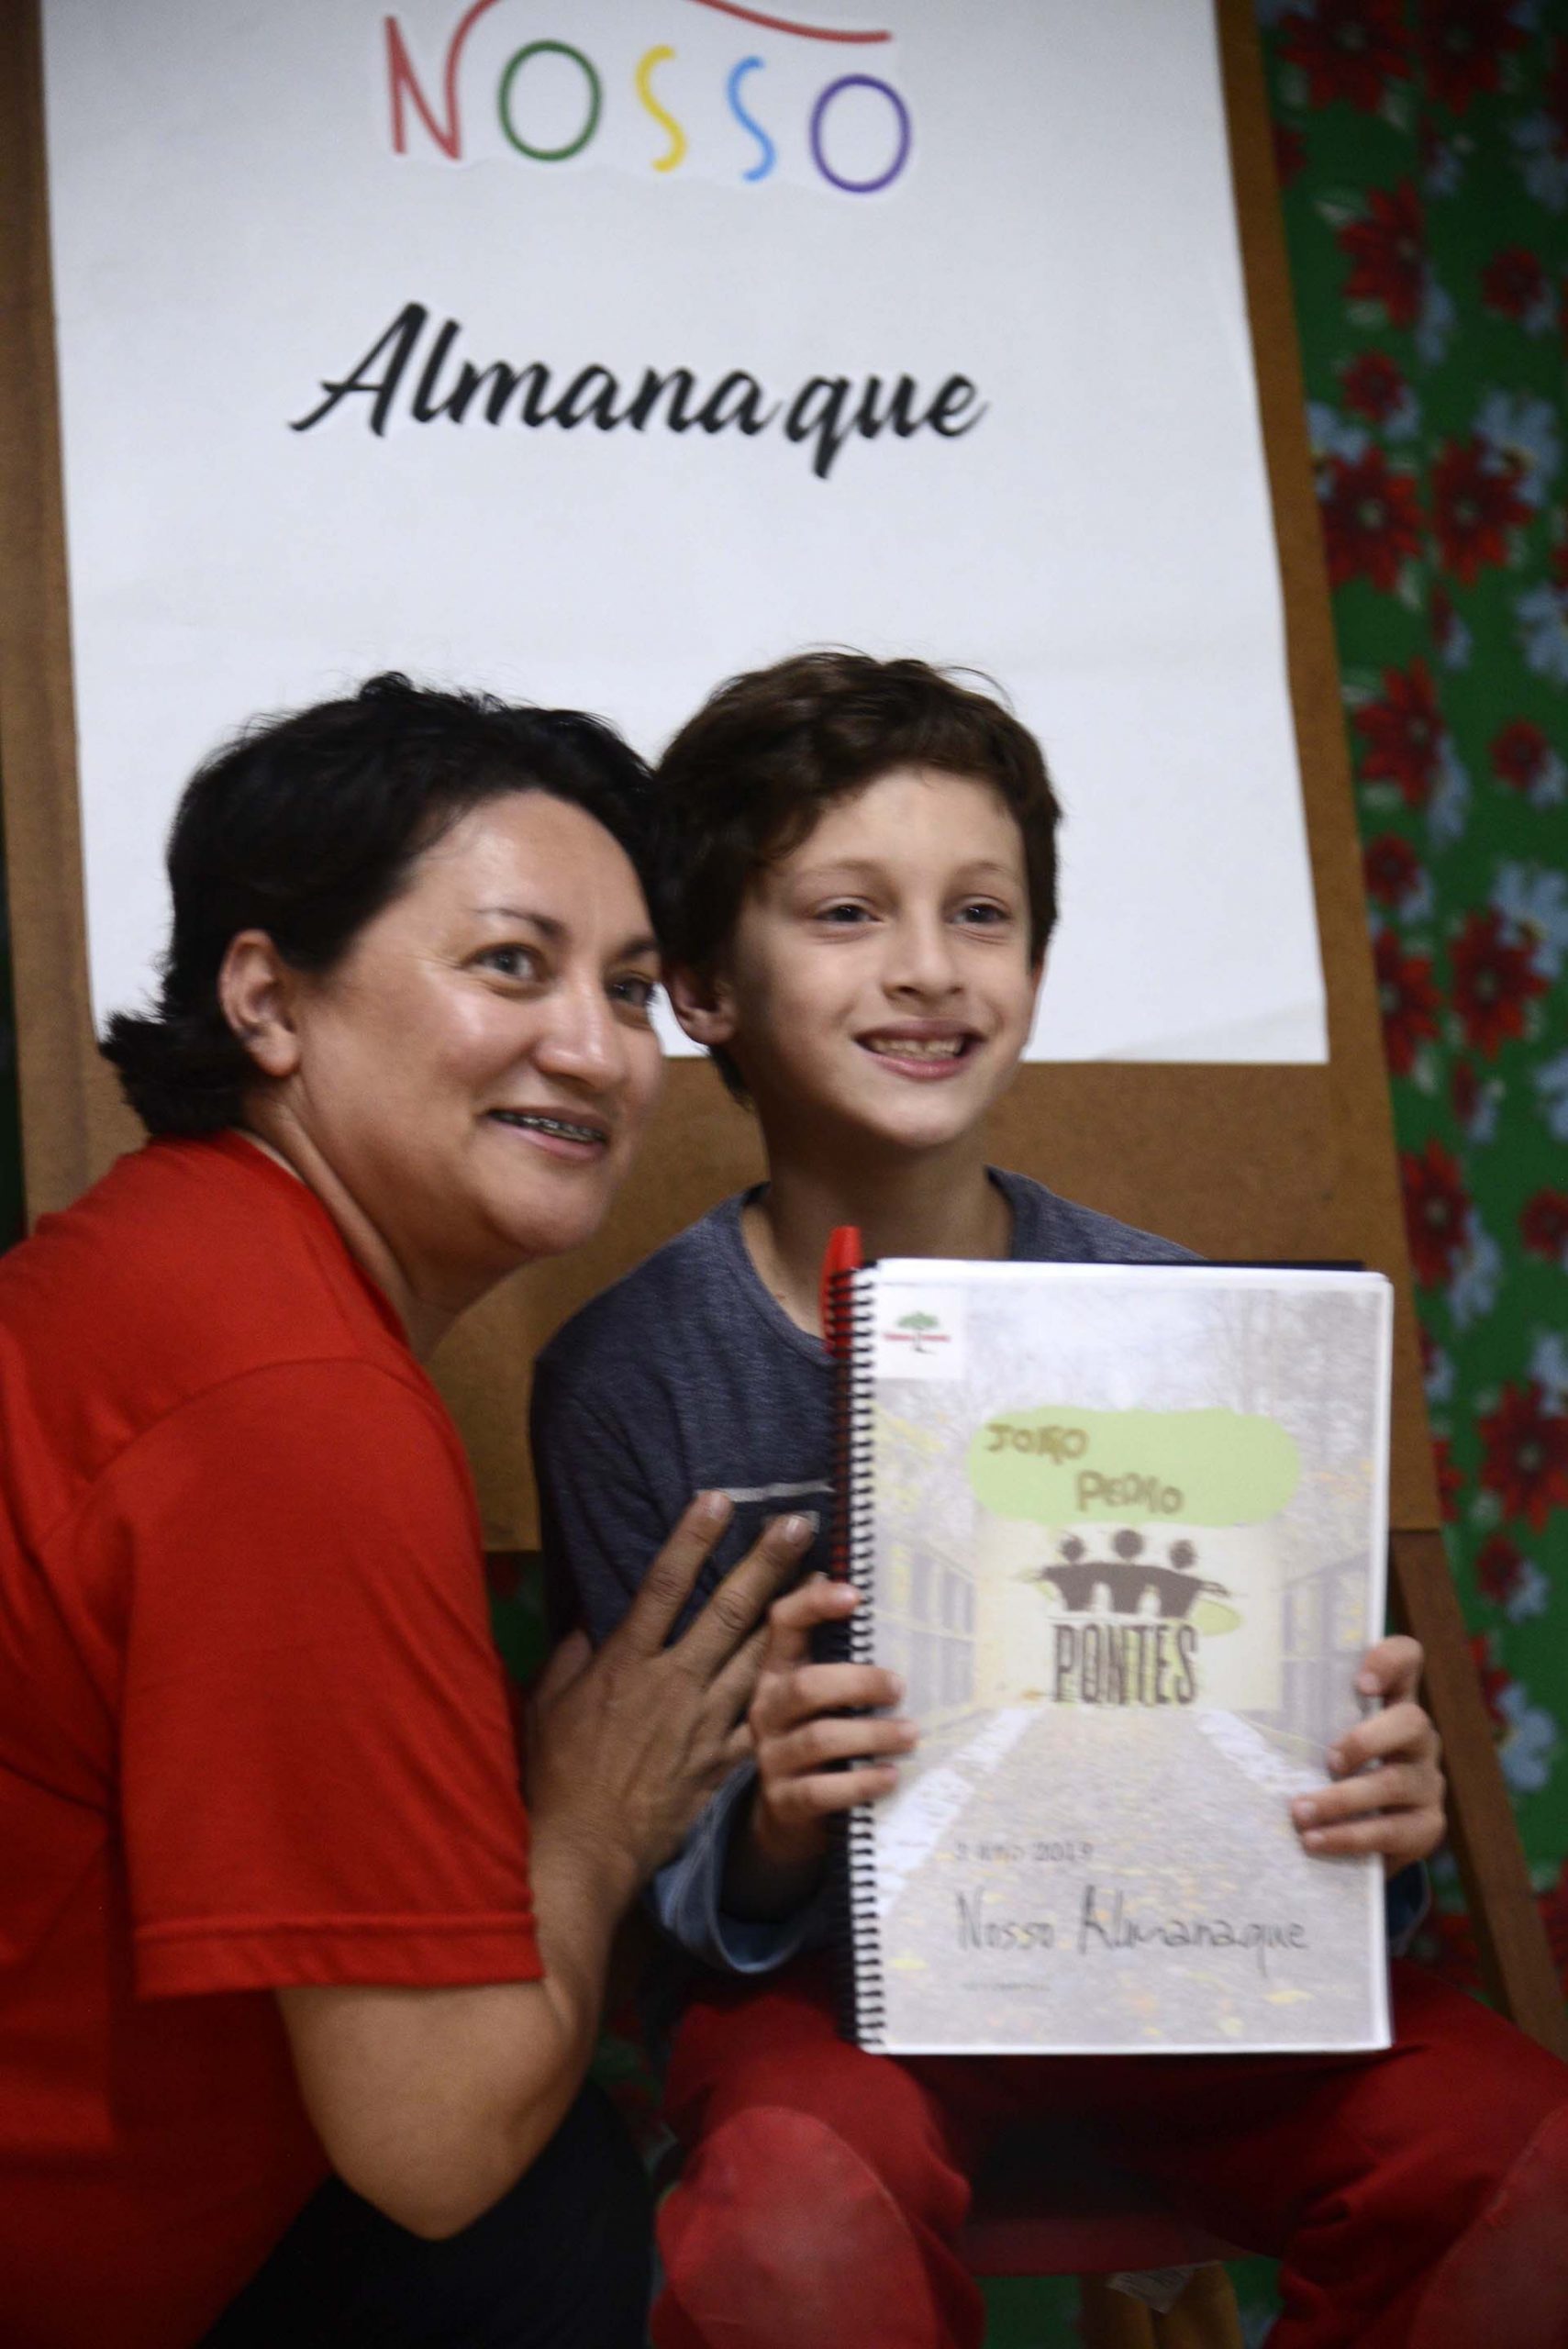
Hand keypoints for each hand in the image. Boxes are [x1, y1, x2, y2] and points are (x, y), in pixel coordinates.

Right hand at [526, 1495, 812, 1896]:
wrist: (583, 1851)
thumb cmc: (556, 1775)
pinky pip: (766, 1722)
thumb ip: (571, 1657)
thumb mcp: (547, 1705)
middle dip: (766, 1564)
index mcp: (625, 1663)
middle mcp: (673, 1684)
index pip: (663, 1586)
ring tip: (832, 1583)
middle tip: (799, 1526)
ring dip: (799, 1619)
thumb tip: (588, 1619)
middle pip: (728, 1612)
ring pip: (761, 1659)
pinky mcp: (724, 1760)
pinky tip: (828, 1671)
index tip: (719, 1499)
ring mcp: (704, 1723)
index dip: (692, 1539)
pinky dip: (798, 1698)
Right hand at [747, 1573, 915, 1880]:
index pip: (783, 1623)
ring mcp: (772, 1757)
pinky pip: (821, 1790)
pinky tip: (891, 1777)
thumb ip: (847, 1662)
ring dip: (872, 1734)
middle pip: (806, 1686)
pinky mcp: (784, 1801)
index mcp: (778, 1672)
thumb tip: (906, 1617)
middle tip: (900, 1687)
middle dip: (859, 1683)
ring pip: (819, 1738)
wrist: (787, 1817)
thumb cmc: (822, 1739)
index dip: (813, 1604)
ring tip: (911, 1734)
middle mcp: (767, 1709)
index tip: (855, 1594)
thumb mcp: (826, 1699)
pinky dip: (861, 1783)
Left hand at [1290, 1635, 1444, 1873]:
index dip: (1391, 1660)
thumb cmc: (1323, 1773)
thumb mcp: (1315, 1739)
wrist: (1359, 1841)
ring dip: (1341, 1799)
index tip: (1359, 1683)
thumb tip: (1225, 1707)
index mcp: (1392, 1703)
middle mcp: (1418, 1738)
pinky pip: (1391, 1831)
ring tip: (1299, 1812)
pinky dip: (1348, 1837)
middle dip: (1366, 1739)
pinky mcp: (1426, 1827)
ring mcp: (1427, 1782)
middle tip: (1328, 1759)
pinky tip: (1315, 1840)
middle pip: (1412, 1721)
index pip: (1407, 1659)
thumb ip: (1299, 1719)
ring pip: (1394, 1783)